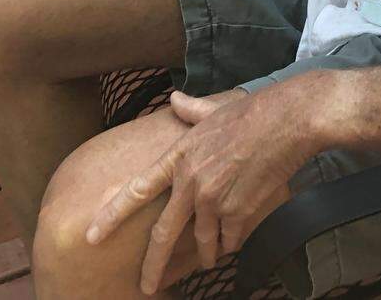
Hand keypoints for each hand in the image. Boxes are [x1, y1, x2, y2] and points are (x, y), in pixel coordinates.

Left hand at [86, 81, 319, 292]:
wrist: (287, 121)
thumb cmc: (253, 112)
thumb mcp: (215, 109)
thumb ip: (191, 109)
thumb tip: (175, 98)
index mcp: (180, 156)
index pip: (138, 189)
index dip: (112, 215)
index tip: (92, 235)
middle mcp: (191, 182)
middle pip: (164, 234)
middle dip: (153, 266)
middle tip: (147, 285)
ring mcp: (214, 199)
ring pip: (203, 241)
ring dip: (206, 254)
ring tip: (209, 260)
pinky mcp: (238, 212)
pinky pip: (230, 239)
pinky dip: (232, 242)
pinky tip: (236, 237)